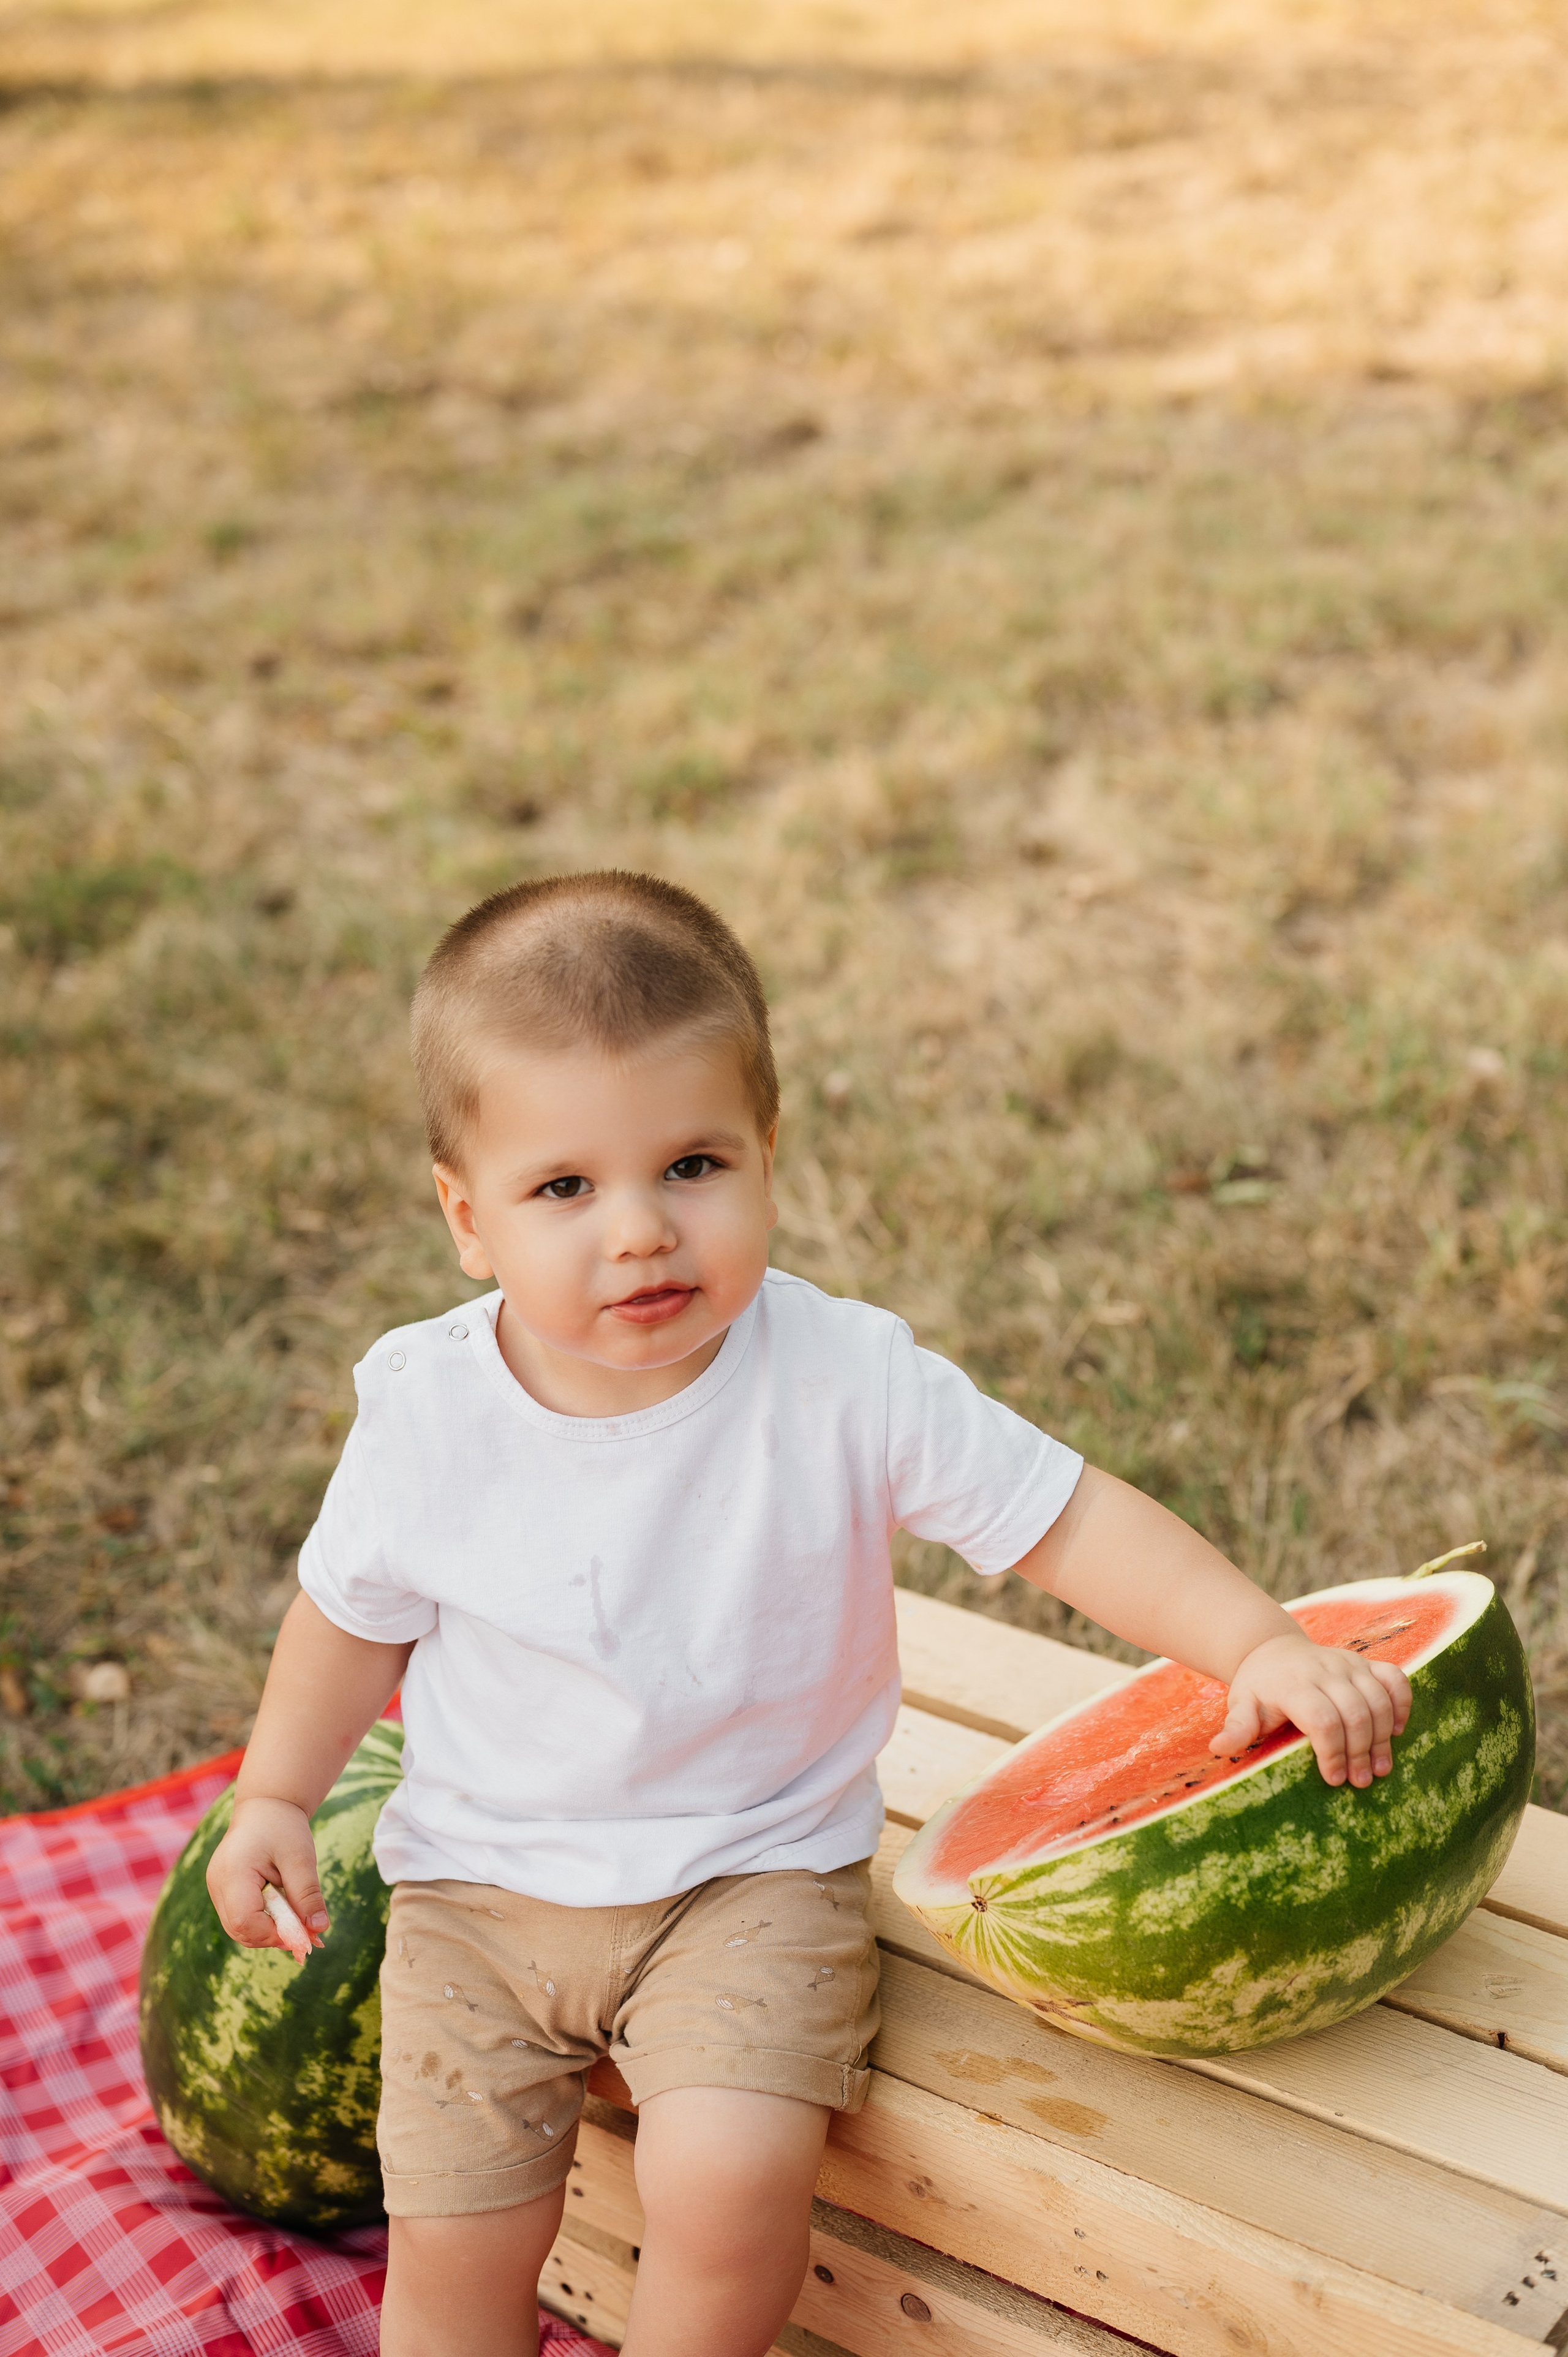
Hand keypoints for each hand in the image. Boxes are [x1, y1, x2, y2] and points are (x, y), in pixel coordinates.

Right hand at [206, 1795, 329, 1952]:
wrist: (265, 1805)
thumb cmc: (283, 1827)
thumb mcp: (301, 1858)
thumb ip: (308, 1895)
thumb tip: (319, 1929)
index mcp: (232, 1873)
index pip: (245, 1922)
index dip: (274, 1933)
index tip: (304, 1930)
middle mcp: (217, 1885)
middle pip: (240, 1931)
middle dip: (274, 1935)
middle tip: (305, 1927)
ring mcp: (216, 1889)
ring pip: (240, 1929)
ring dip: (269, 1929)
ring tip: (296, 1913)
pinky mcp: (222, 1891)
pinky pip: (240, 1918)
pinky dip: (263, 1921)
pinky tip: (284, 1907)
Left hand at [1212, 1633, 1411, 1787]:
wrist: (1272, 1650)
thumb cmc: (1259, 1687)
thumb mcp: (1241, 1705)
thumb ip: (1236, 1727)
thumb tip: (1218, 1748)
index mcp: (1293, 1684)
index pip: (1321, 1719)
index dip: (1332, 1751)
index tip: (1334, 1779)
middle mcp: (1324, 1670)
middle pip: (1355, 1712)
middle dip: (1361, 1751)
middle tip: (1361, 1782)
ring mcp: (1348, 1664)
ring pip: (1378, 1699)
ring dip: (1383, 1737)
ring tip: (1380, 1768)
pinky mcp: (1366, 1663)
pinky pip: (1394, 1678)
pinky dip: (1401, 1704)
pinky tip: (1397, 1731)